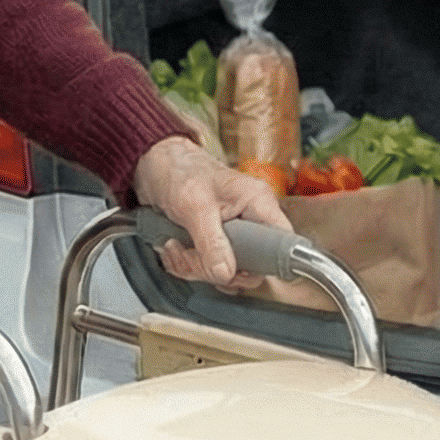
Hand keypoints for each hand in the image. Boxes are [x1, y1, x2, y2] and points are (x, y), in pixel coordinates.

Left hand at [132, 135, 286, 288]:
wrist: (156, 166)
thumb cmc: (180, 171)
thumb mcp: (195, 207)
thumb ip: (211, 242)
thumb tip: (225, 273)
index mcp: (258, 203)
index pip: (284, 243)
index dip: (267, 263)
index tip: (238, 271)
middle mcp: (250, 220)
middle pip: (251, 267)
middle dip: (215, 270)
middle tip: (192, 257)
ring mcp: (233, 233)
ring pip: (226, 271)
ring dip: (195, 267)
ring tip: (176, 247)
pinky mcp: (215, 242)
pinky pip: (208, 268)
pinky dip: (186, 264)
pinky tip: (174, 248)